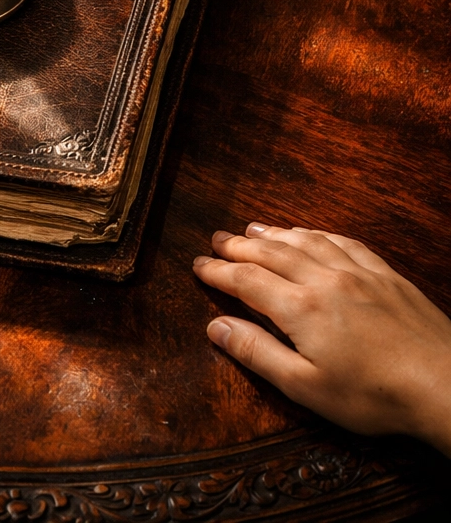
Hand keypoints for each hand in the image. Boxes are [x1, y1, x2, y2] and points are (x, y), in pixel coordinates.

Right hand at [193, 223, 450, 455]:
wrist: (446, 385)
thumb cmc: (374, 395)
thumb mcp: (306, 386)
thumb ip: (257, 353)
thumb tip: (215, 327)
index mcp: (299, 307)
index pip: (245, 280)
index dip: (217, 271)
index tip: (198, 266)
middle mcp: (323, 279)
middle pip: (270, 252)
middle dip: (238, 245)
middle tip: (216, 239)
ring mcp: (356, 272)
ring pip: (304, 241)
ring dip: (274, 233)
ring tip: (252, 228)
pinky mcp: (384, 274)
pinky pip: (342, 241)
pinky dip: (317, 233)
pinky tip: (310, 233)